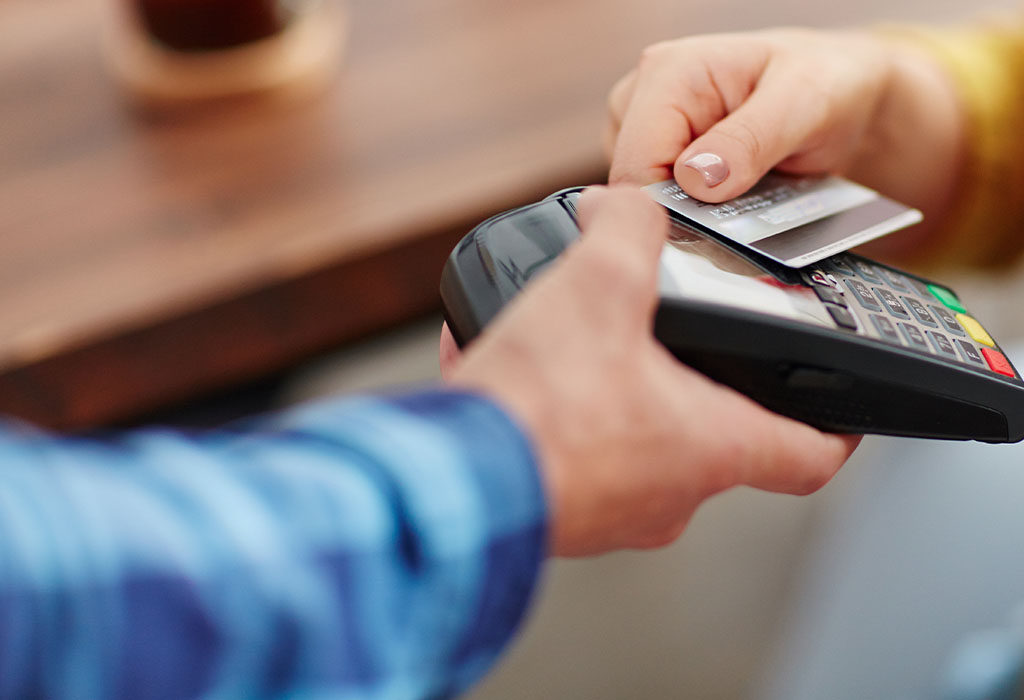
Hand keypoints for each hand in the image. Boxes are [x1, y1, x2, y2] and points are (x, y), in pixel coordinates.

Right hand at [446, 187, 859, 556]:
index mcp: (707, 446)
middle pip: (712, 436)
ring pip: (634, 444)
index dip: (836, 425)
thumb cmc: (540, 410)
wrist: (451, 482)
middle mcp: (668, 494)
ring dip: (616, 394)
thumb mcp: (597, 288)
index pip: (809, 454)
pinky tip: (511, 366)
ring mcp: (612, 511)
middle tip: (675, 340)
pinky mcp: (558, 509)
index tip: (840, 406)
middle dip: (695, 382)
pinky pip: (570, 449)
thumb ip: (627, 231)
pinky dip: (554, 410)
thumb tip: (623, 205)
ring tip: (577, 345)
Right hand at [605, 29, 963, 249]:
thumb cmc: (826, 82)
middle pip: (633, 187)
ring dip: (690, 215)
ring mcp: (642, 126)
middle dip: (682, 214)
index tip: (716, 232)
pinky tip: (730, 199)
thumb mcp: (805, 103)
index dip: (669, 210)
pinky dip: (693, 212)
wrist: (842, 90)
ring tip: (744, 198)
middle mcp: (642, 96)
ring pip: (643, 199)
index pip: (635, 167)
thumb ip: (750, 140)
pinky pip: (657, 200)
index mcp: (668, 73)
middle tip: (742, 215)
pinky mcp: (652, 152)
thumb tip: (696, 181)